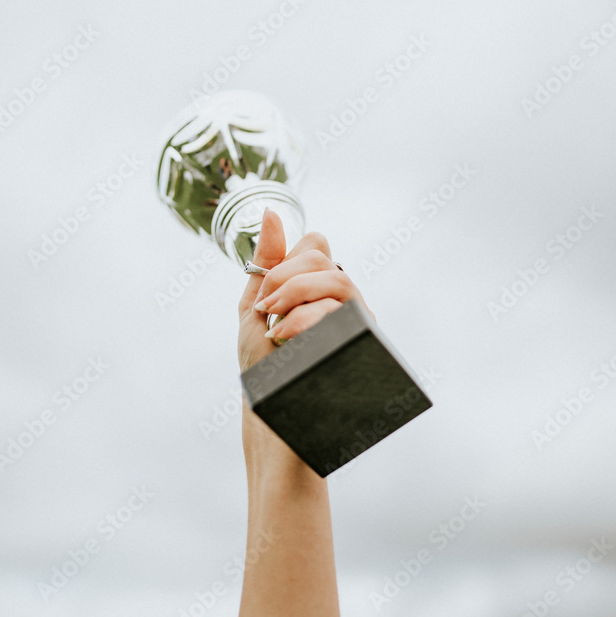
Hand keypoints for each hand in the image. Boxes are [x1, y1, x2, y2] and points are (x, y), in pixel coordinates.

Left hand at [237, 209, 371, 373]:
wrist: (270, 403)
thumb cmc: (264, 359)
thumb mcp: (256, 304)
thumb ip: (266, 261)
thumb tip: (270, 213)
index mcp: (319, 283)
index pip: (316, 244)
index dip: (286, 261)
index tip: (265, 292)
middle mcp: (342, 296)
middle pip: (323, 260)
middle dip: (286, 279)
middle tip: (267, 308)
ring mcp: (354, 317)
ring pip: (337, 282)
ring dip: (297, 298)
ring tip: (275, 327)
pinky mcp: (360, 339)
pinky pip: (339, 312)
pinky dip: (305, 321)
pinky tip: (285, 338)